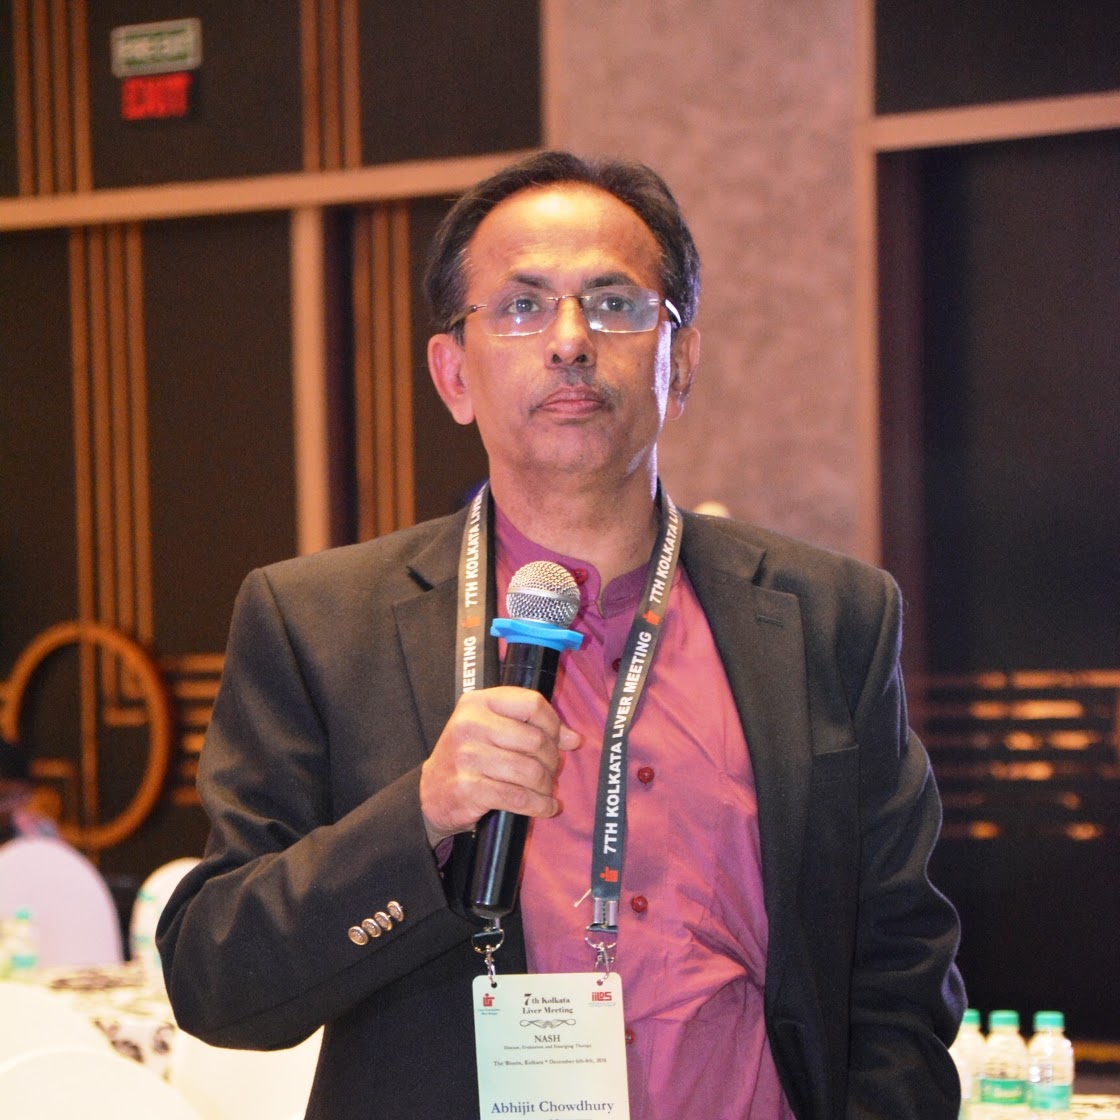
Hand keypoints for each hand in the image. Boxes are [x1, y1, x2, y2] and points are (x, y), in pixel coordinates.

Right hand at [419, 687, 580, 847]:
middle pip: (535, 740)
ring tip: (545, 789)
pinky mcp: (469, 789)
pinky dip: (539, 806)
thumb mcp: (491, 729)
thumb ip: (530, 727)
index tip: (560, 739)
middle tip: (551, 770)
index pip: (531, 703)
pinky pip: (518, 798)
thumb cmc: (468, 756)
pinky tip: (545, 807)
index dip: (553, 723)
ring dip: (546, 785)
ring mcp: (468, 757)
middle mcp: (470, 725)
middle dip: (552, 760)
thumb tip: (573, 738)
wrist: (431, 792)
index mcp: (478, 703)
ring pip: (530, 771)